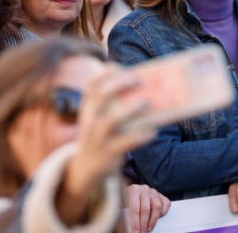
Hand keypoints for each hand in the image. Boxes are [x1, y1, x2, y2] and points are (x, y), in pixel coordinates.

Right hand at [57, 65, 156, 226]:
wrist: (85, 170)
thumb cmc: (99, 139)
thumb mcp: (96, 120)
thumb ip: (111, 107)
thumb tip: (143, 91)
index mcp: (86, 109)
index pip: (91, 85)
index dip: (105, 73)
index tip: (120, 67)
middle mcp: (89, 121)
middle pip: (101, 96)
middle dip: (119, 84)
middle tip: (138, 79)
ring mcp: (97, 137)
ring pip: (111, 120)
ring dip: (130, 109)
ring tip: (146, 102)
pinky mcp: (108, 153)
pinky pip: (125, 142)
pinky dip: (140, 136)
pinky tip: (152, 131)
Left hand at [127, 184, 169, 232]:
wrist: (135, 189)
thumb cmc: (129, 197)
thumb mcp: (124, 202)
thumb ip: (127, 211)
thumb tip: (130, 226)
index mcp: (134, 189)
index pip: (135, 209)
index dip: (135, 222)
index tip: (135, 231)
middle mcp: (144, 189)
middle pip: (146, 209)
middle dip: (144, 224)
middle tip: (142, 232)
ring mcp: (154, 192)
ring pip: (157, 208)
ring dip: (153, 221)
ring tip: (148, 229)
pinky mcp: (162, 195)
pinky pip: (165, 206)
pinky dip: (162, 214)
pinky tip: (156, 219)